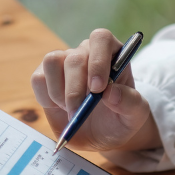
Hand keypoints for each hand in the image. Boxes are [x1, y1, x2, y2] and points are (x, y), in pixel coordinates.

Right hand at [30, 28, 158, 152]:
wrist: (102, 136)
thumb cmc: (120, 120)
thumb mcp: (135, 116)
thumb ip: (130, 103)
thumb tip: (111, 92)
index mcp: (113, 53)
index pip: (101, 39)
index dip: (98, 61)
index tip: (98, 89)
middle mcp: (86, 53)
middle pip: (74, 57)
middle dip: (75, 89)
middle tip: (79, 113)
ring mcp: (64, 63)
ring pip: (52, 62)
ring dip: (58, 92)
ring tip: (72, 111)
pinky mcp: (46, 77)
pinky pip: (38, 78)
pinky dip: (46, 97)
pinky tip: (60, 109)